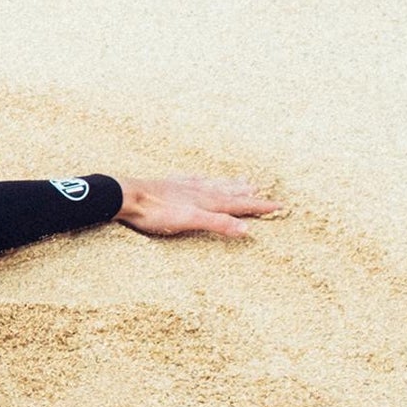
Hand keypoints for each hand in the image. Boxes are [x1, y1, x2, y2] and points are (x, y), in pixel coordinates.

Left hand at [116, 174, 281, 239]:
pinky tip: (201, 177)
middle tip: (264, 188)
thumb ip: (217, 224)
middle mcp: (200, 191)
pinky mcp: (169, 185)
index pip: (240, 205)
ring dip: (230, 184)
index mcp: (207, 201)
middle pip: (230, 192)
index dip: (259, 206)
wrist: (127, 196)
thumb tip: (247, 229)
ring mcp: (184, 186)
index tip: (279, 205)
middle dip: (248, 193)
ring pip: (214, 184)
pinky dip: (203, 179)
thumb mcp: (189, 221)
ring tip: (243, 181)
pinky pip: (192, 180)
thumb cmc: (156, 212)